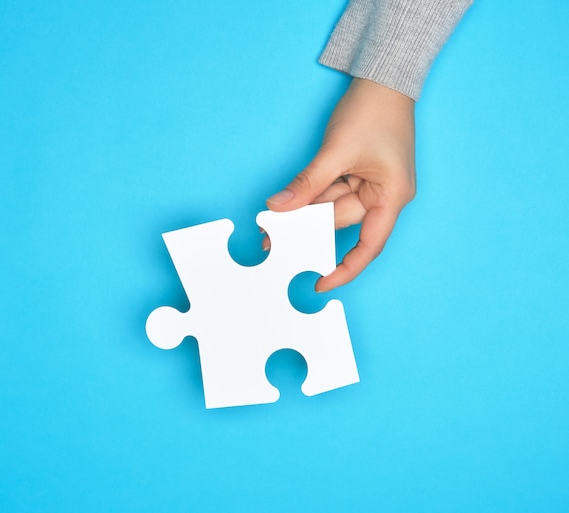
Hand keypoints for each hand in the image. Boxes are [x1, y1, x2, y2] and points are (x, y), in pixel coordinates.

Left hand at [266, 78, 415, 290]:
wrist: (383, 77)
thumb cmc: (374, 111)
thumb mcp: (337, 151)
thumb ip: (308, 183)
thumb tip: (279, 208)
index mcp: (391, 197)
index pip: (369, 245)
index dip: (346, 268)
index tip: (320, 283)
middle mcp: (382, 196)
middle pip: (341, 222)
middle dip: (307, 232)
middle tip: (273, 243)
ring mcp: (369, 184)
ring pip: (331, 207)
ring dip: (303, 214)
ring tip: (272, 226)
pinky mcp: (356, 174)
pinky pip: (330, 191)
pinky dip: (309, 197)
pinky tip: (286, 206)